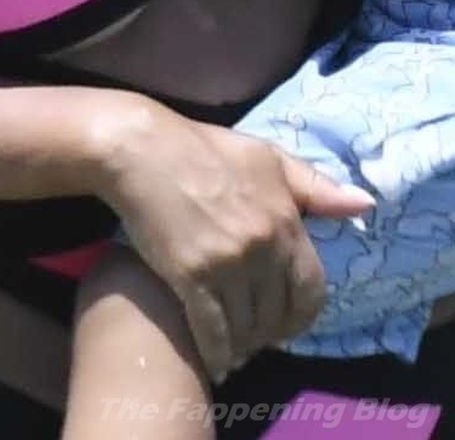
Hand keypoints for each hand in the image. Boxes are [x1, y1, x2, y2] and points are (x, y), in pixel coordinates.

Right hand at [97, 99, 372, 379]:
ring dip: (242, 345)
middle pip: (278, 315)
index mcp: (285, 220)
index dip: (301, 315)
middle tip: (255, 334)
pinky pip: (213, 331)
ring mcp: (227, 263)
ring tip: (233, 346)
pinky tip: (214, 360)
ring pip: (247, 328)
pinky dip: (216, 353)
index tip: (284, 320)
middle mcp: (262, 246)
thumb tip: (366, 205)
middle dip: (269, 332)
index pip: (311, 290)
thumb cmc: (204, 148)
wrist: (141, 149)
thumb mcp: (267, 157)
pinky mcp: (190, 276)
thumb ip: (315, 187)